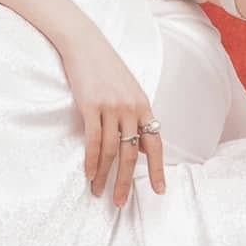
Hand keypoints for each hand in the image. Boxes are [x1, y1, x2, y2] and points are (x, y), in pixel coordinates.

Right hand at [58, 25, 165, 205]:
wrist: (85, 43)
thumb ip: (135, 115)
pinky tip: (88, 173)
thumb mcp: (128, 89)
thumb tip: (140, 144)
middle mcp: (131, 108)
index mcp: (143, 105)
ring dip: (104, 175)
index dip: (158, 169)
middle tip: (121, 202)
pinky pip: (93, 140)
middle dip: (127, 182)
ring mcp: (112, 107)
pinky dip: (91, 160)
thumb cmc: (105, 67)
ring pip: (112, 151)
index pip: (155, 143)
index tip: (160, 191)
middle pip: (133, 154)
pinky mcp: (91, 105)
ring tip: (98, 191)